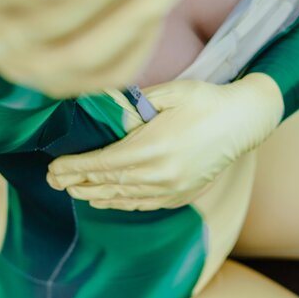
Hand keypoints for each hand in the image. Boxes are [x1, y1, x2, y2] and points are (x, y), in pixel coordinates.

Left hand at [45, 73, 284, 209]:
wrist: (244, 121)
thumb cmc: (206, 101)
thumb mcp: (169, 92)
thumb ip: (132, 103)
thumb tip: (100, 105)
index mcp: (152, 146)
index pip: (101, 163)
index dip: (74, 167)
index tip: (53, 167)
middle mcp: (159, 173)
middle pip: (107, 183)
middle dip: (77, 182)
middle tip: (54, 180)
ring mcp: (171, 188)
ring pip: (123, 198)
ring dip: (94, 195)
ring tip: (73, 192)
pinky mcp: (181, 195)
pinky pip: (143, 205)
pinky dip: (120, 204)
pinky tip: (107, 200)